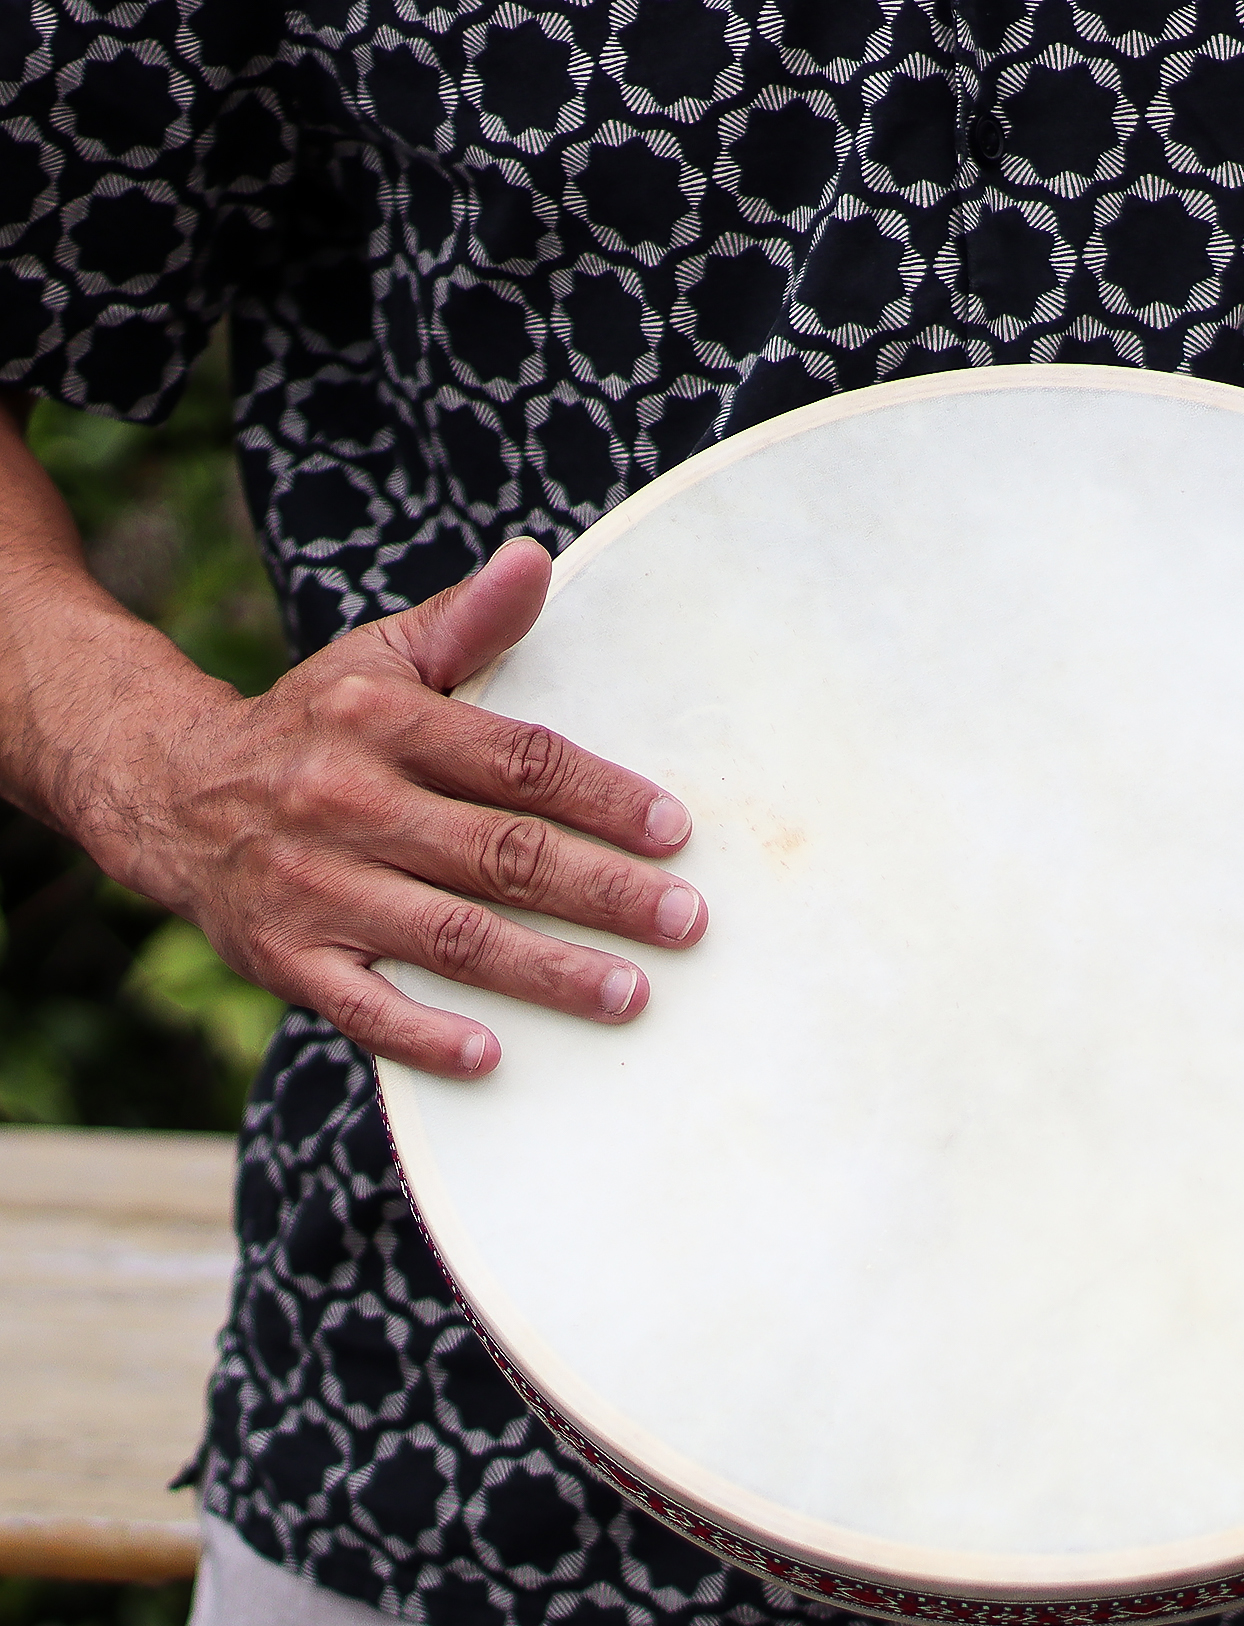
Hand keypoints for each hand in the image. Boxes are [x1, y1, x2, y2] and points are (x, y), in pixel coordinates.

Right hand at [75, 540, 705, 1077]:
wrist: (165, 791)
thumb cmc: (311, 725)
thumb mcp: (378, 659)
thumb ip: (467, 623)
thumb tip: (538, 560)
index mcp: (381, 722)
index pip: (515, 760)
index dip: (601, 796)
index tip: (675, 830)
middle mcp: (346, 803)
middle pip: (499, 854)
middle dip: (601, 892)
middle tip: (686, 921)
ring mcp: (314, 887)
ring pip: (451, 936)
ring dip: (547, 971)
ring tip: (631, 993)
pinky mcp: (284, 958)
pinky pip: (363, 1007)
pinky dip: (425, 1035)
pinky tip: (493, 1056)